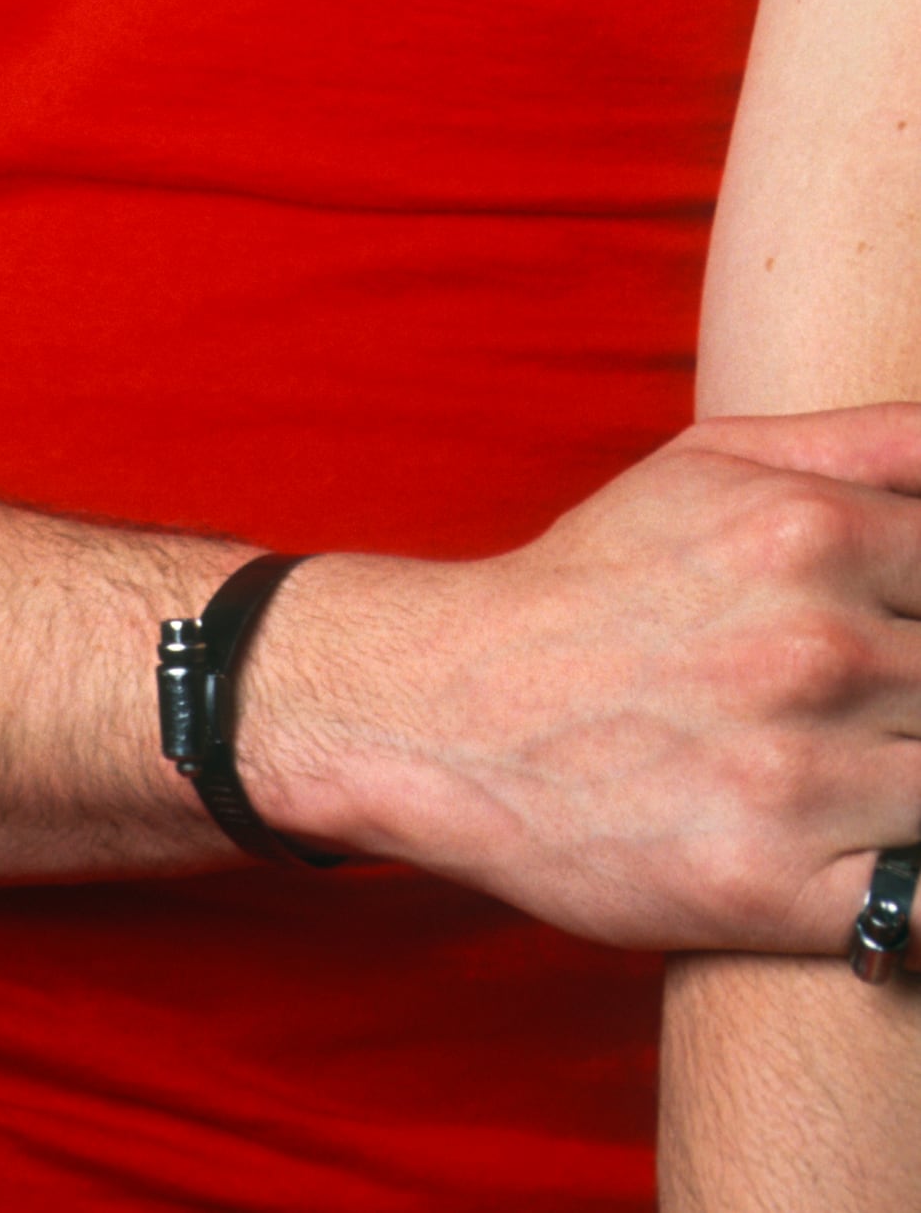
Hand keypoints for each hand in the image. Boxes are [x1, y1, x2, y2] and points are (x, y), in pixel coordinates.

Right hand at [239, 408, 920, 950]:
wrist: (456, 711)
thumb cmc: (598, 582)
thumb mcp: (711, 463)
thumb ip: (870, 440)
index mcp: (810, 531)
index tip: (894, 631)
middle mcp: (816, 649)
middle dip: (913, 692)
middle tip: (854, 694)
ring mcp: (801, 776)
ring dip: (906, 777)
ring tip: (846, 763)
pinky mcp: (778, 890)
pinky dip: (908, 877)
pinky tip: (854, 843)